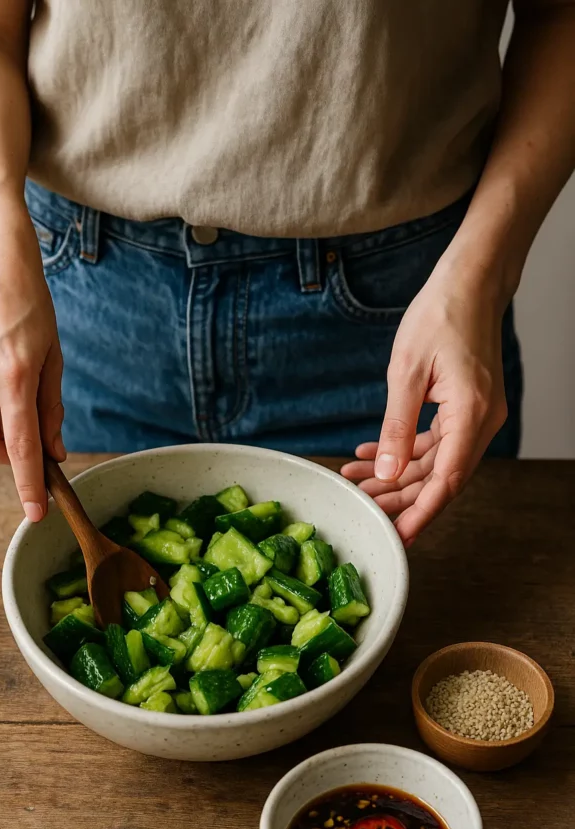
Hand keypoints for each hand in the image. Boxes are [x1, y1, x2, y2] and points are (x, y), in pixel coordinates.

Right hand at [0, 199, 63, 521]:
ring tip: (1, 395)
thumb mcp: (53, 356)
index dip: (30, 485)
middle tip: (22, 443)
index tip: (37, 512)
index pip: (21, 447)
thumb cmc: (27, 302)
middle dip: (4, 459)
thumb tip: (53, 453)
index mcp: (15, 374)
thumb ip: (51, 409)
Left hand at [341, 264, 507, 546]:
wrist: (469, 282)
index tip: (398, 537)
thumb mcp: (406, 372)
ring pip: (433, 462)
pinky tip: (369, 455)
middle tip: (361, 508)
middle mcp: (481, 422)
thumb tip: (385, 472)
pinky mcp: (465, 408)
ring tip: (355, 481)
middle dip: (398, 496)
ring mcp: (476, 416)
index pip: (447, 481)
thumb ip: (395, 428)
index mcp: (472, 415)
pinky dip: (403, 450)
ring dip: (395, 474)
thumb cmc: (440, 315)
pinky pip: (434, 442)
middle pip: (439, 477)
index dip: (421, 513)